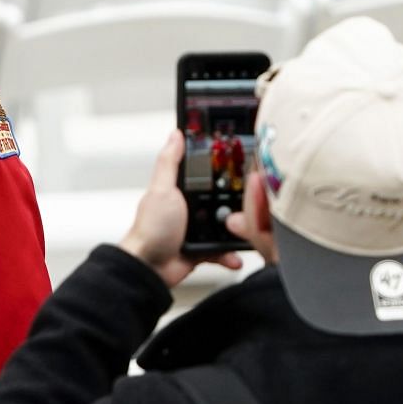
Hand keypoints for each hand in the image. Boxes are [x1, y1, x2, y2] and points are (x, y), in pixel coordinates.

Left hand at [118, 130, 241, 287]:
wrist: (150, 268)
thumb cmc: (150, 230)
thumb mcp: (162, 190)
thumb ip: (169, 163)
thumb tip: (175, 135)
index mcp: (180, 190)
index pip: (205, 172)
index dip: (223, 166)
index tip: (243, 160)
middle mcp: (190, 208)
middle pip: (222, 198)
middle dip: (238, 201)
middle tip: (253, 199)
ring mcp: (197, 229)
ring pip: (227, 224)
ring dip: (237, 229)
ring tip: (247, 228)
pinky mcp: (202, 249)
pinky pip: (223, 249)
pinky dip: (230, 253)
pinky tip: (235, 255)